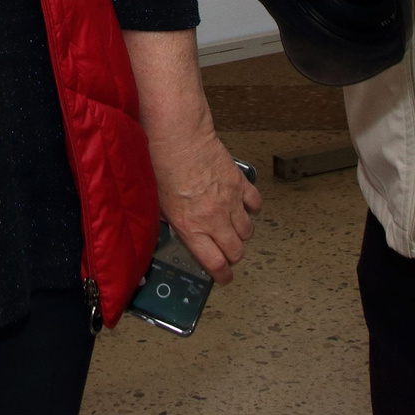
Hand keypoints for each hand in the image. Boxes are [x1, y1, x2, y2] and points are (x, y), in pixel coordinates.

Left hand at [150, 120, 260, 282]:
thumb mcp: (159, 203)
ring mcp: (230, 201)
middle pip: (236, 251)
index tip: (223, 277)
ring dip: (241, 233)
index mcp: (191, 227)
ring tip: (232, 227)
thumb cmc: (161, 164)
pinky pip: (255, 204)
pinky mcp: (239, 183)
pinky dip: (251, 208)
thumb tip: (181, 232)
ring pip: (248, 231)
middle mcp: (213, 218)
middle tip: (227, 252)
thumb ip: (175, 223)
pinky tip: (241, 204)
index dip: (222, 275)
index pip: (214, 264)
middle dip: (232, 256)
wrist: (178, 137)